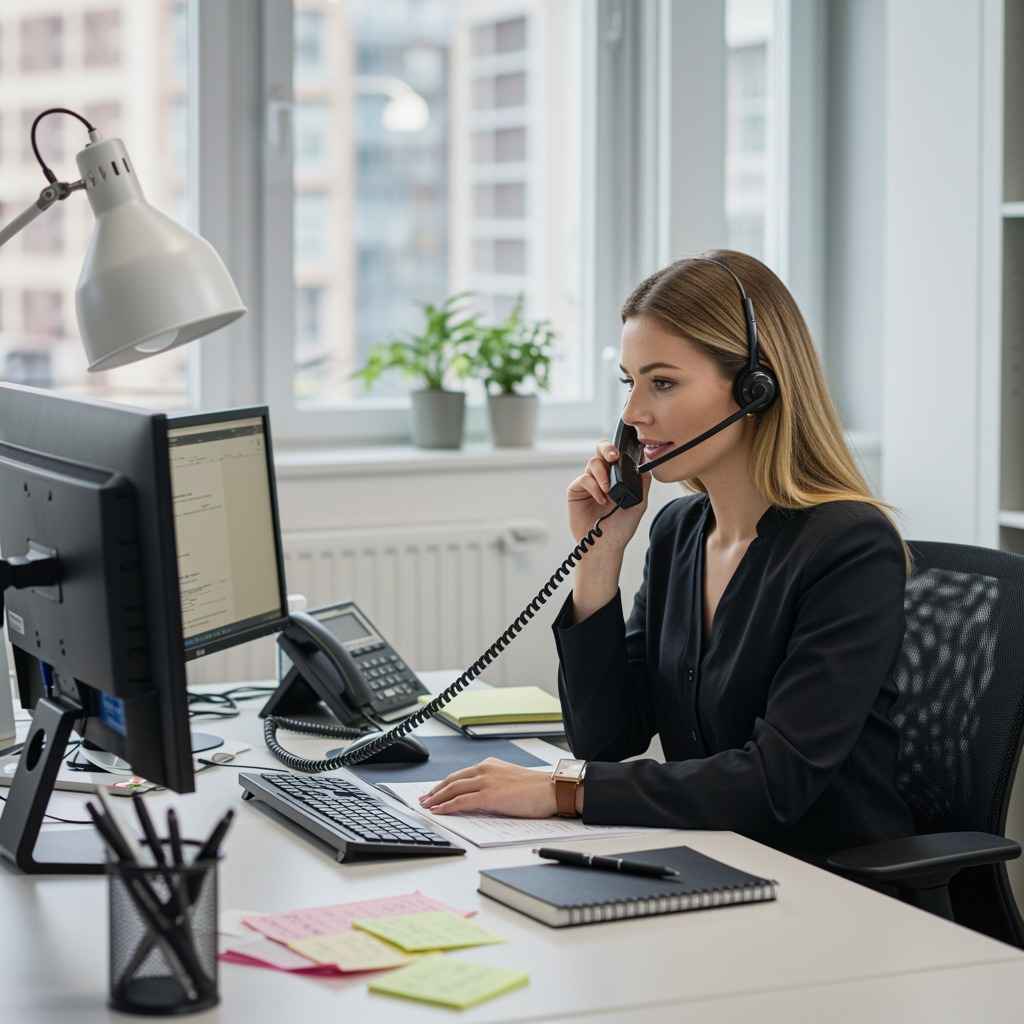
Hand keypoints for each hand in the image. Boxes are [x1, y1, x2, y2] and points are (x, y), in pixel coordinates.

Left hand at [418, 758, 556, 817]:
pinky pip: (462, 801)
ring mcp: (486, 782)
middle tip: (423, 799)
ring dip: (437, 798)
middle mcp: (485, 769)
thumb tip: (479, 798)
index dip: (444, 784)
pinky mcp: (490, 795)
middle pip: (452, 780)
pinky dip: (447, 806)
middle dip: (435, 791)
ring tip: (426, 807)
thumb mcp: (510, 780)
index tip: (434, 791)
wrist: (552, 789)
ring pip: (453, 789)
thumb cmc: (537, 789)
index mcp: (490, 765)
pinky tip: (439, 811)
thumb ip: (493, 784)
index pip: (460, 774)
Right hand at [567, 440, 650, 549]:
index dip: (620, 450)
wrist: (605, 545)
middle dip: (607, 449)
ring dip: (602, 475)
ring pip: (593, 463)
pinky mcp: (576, 490)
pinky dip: (594, 487)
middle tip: (614, 457)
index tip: (626, 454)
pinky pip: (584, 479)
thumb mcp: (639, 503)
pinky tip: (601, 499)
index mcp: (617, 476)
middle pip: (601, 450)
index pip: (617, 455)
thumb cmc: (621, 527)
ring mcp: (589, 482)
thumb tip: (645, 463)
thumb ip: (643, 482)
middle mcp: (602, 476)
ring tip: (608, 491)